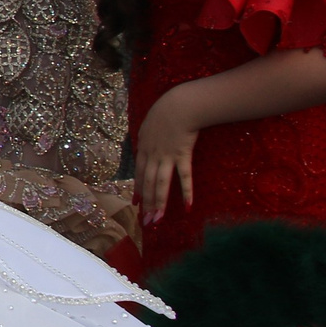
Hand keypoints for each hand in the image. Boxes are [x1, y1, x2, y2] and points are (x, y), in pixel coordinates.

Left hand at [134, 87, 201, 226]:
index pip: (139, 174)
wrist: (178, 105)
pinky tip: (188, 206)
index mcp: (143, 148)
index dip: (139, 190)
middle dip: (147, 204)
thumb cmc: (166, 110)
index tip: (137, 204)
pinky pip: (184, 177)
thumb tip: (146, 141)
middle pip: (148, 183)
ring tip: (158, 220)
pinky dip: (186, 192)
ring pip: (161, 184)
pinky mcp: (182, 155)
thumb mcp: (149, 124)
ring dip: (159, 203)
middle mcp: (152, 155)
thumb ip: (147, 135)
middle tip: (146, 221)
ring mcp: (166, 156)